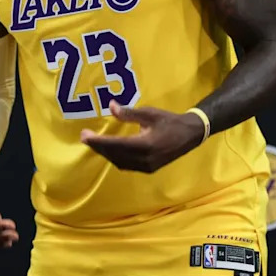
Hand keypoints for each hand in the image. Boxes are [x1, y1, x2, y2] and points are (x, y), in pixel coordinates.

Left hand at [80, 100, 206, 172]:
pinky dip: (115, 158)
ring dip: (105, 153)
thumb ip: (129, 113)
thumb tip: (111, 106)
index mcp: (145, 145)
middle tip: (85, 136)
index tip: (84, 135)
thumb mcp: (150, 113)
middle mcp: (144, 159)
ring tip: (94, 142)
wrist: (190, 135)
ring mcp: (147, 167)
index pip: (115, 145)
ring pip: (119, 162)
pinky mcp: (149, 169)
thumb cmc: (170, 121)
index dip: (98, 141)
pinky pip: (126, 165)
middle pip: (114, 155)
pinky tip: (109, 149)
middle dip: (98, 146)